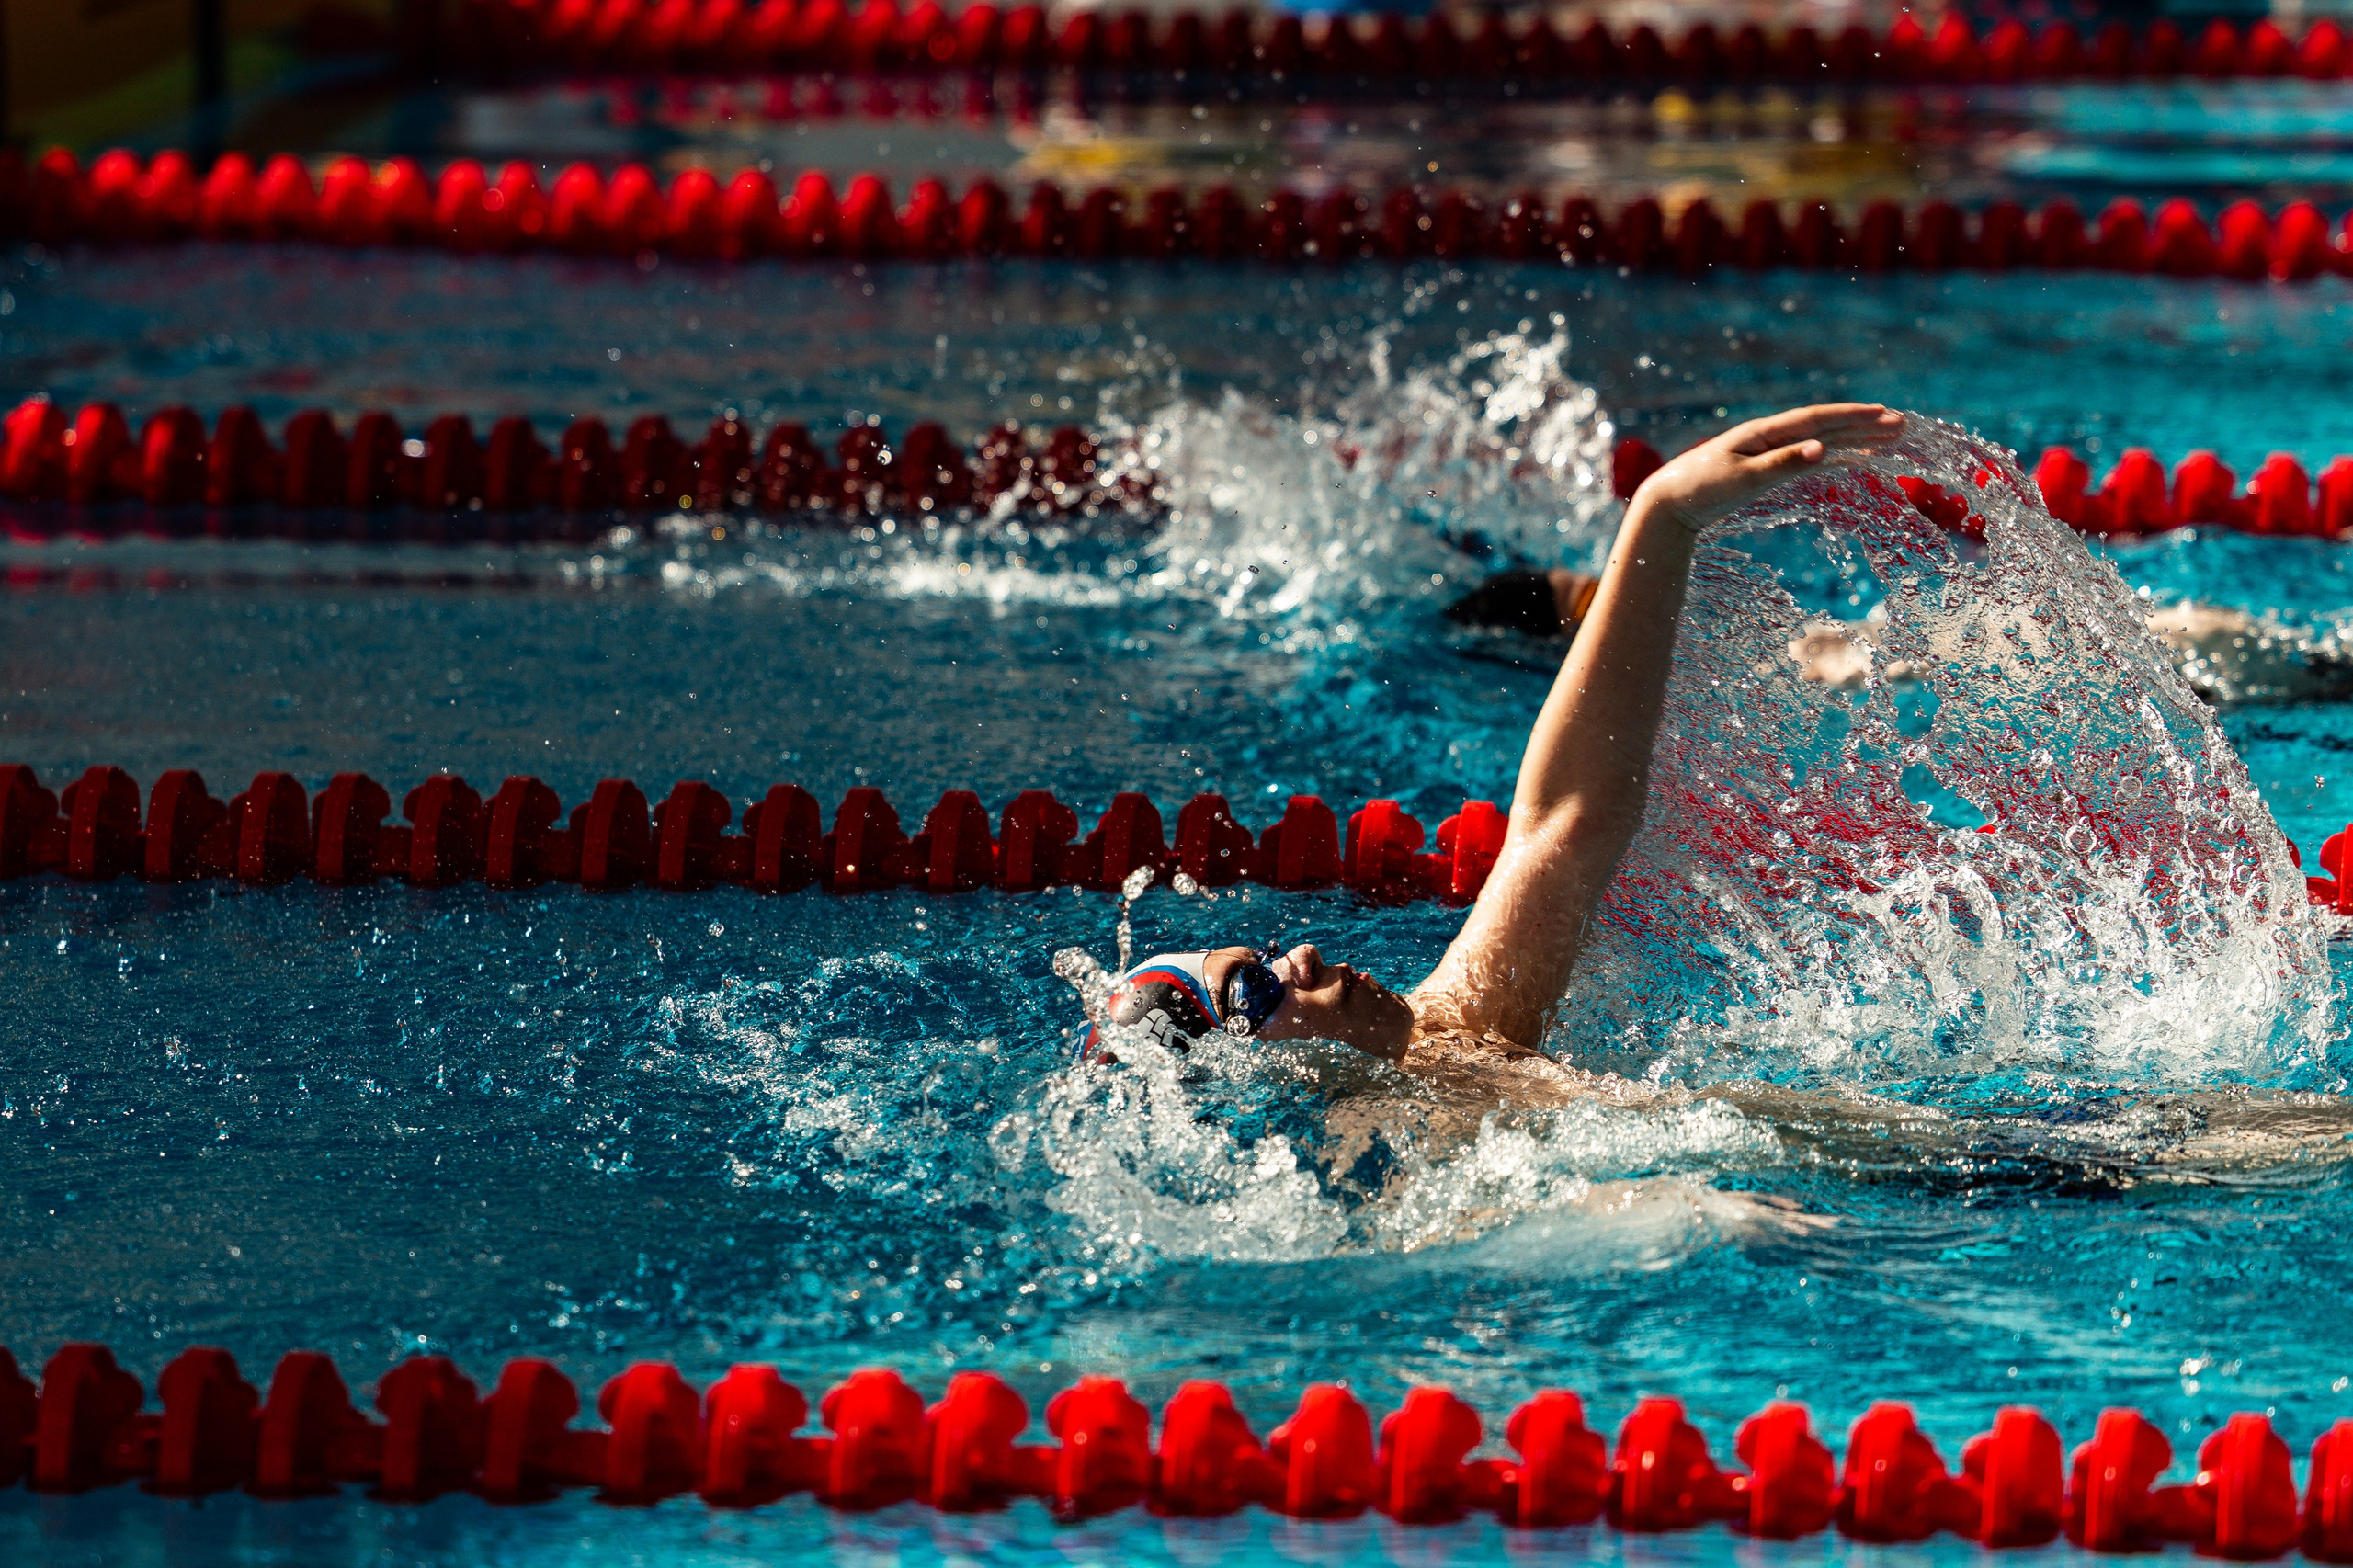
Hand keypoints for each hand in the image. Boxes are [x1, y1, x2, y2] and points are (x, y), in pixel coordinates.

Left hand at [1631, 404, 1905, 536]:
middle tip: (1902, 425)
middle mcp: (1769, 437)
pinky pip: (1808, 458)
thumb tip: (1822, 449)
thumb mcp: (1742, 480)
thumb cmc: (1700, 490)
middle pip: (1826, 427)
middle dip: (1864, 425)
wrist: (1669, 504)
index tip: (1885, 414)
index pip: (1818, 419)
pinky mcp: (1765, 469)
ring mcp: (1768, 452)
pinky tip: (1852, 457)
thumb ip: (1782, 465)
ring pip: (1821, 441)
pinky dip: (1834, 456)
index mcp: (1764, 433)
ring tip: (1888, 438)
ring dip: (1854, 439)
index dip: (1853, 416)